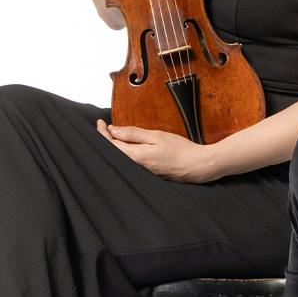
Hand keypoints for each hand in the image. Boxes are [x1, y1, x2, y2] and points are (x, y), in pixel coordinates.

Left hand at [96, 121, 215, 181]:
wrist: (197, 166)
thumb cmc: (180, 150)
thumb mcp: (156, 136)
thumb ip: (133, 134)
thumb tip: (114, 130)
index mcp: (136, 157)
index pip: (111, 145)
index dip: (102, 133)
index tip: (101, 122)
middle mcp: (135, 167)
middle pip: (113, 152)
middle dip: (106, 139)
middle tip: (104, 126)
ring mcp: (141, 172)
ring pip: (121, 158)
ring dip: (115, 146)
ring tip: (114, 134)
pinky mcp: (147, 173)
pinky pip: (130, 162)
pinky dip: (125, 152)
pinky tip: (128, 145)